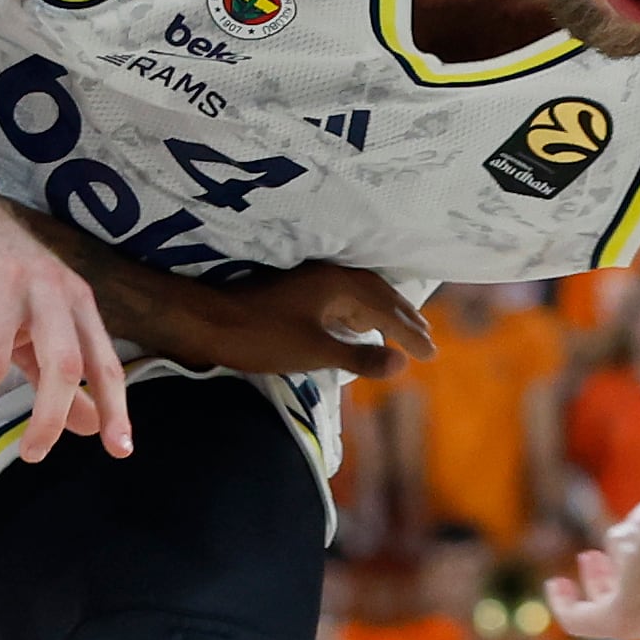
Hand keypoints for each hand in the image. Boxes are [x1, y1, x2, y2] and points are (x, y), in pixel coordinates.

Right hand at [0, 184, 128, 461]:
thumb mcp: (35, 318)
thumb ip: (60, 371)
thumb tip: (92, 424)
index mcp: (73, 299)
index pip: (101, 361)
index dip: (114, 406)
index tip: (118, 448)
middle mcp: (47, 285)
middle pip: (62, 363)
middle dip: (50, 417)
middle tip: (33, 453)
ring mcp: (4, 274)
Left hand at [166, 261, 434, 378]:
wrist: (207, 322)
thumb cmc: (260, 338)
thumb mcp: (314, 352)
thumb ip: (359, 357)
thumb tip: (403, 364)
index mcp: (338, 284)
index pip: (386, 310)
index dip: (411, 333)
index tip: (432, 355)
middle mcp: (329, 275)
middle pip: (377, 294)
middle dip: (403, 317)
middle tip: (426, 338)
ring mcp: (311, 280)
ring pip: (359, 295)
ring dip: (383, 312)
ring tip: (402, 330)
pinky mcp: (296, 290)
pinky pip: (343, 298)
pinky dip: (360, 312)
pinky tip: (359, 324)